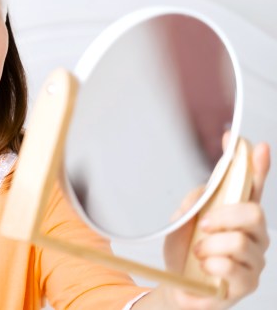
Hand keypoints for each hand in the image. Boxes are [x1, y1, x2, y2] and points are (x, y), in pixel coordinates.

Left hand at [161, 139, 270, 308]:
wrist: (175, 286)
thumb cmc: (184, 252)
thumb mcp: (181, 220)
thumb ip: (195, 202)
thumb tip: (206, 190)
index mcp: (236, 213)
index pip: (253, 186)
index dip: (256, 165)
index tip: (255, 145)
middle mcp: (252, 233)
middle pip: (255, 211)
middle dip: (224, 216)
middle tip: (204, 225)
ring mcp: (254, 258)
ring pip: (240, 240)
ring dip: (209, 246)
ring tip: (198, 253)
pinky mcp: (248, 282)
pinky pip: (232, 266)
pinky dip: (211, 264)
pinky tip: (205, 268)